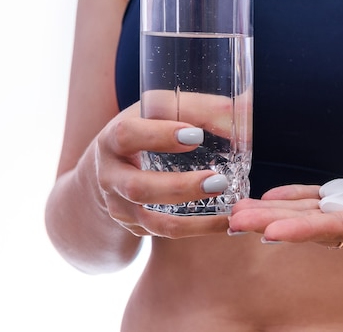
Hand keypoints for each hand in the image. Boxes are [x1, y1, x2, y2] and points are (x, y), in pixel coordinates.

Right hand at [93, 102, 229, 237]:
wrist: (108, 169)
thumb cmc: (143, 131)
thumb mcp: (156, 113)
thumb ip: (192, 108)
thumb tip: (234, 109)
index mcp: (112, 141)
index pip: (128, 136)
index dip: (160, 135)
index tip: (196, 136)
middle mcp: (110, 177)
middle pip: (139, 188)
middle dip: (181, 188)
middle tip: (219, 182)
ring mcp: (120, 207)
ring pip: (154, 222)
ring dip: (194, 222)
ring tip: (229, 213)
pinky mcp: (135, 227)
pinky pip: (167, 234)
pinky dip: (200, 230)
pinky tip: (227, 223)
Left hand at [229, 175, 342, 256]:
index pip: (334, 232)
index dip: (301, 230)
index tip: (269, 231)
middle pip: (310, 226)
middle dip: (271, 222)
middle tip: (234, 220)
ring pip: (309, 215)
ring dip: (274, 212)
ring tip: (241, 211)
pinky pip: (322, 202)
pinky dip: (297, 198)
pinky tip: (274, 197)